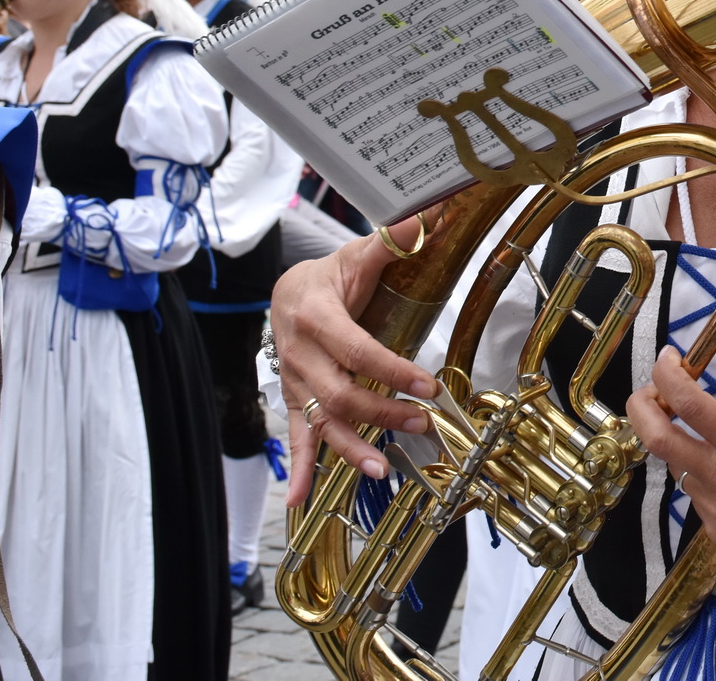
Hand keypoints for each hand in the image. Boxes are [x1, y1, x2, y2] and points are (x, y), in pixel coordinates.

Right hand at [274, 217, 438, 506]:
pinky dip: (298, 470)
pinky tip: (298, 499)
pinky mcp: (296, 400)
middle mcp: (300, 354)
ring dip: (350, 448)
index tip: (426, 386)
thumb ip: (393, 241)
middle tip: (421, 423)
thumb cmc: (329, 276)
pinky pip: (297, 436)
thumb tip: (428, 215)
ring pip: (321, 420)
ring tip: (380, 470)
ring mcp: (295, 382)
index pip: (358, 351)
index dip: (393, 371)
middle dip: (382, 412)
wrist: (286, 290)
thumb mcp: (358, 255)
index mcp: (316, 317)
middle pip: (340, 392)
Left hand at [627, 346, 715, 580]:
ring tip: (702, 436)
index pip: (689, 404)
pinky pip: (697, 496)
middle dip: (641, 408)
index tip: (668, 359)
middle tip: (648, 391)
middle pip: (658, 439)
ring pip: (678, 468)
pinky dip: (704, 478)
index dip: (668, 376)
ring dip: (681, 446)